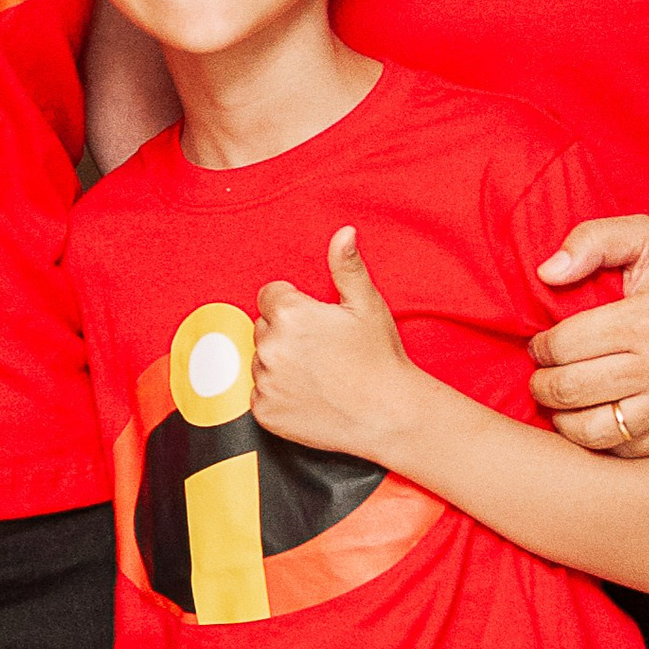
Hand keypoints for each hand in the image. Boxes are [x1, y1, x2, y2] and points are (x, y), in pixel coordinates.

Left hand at [250, 228, 417, 460]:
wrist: (388, 416)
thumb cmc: (380, 358)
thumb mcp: (367, 305)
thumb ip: (347, 266)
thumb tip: (343, 232)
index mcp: (289, 314)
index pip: (270, 296)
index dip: (293, 305)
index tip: (316, 322)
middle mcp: (270, 347)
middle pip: (263, 328)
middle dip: (285, 334)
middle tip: (321, 350)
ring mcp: (265, 382)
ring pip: (260, 361)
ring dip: (279, 364)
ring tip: (318, 374)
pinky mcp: (263, 412)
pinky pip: (259, 394)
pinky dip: (277, 395)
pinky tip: (308, 396)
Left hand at [529, 217, 648, 452]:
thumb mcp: (644, 236)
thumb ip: (591, 241)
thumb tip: (547, 274)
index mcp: (647, 318)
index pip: (563, 346)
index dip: (539, 347)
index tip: (540, 346)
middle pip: (571, 390)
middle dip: (542, 384)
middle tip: (541, 376)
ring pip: (592, 430)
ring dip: (563, 418)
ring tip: (561, 401)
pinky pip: (625, 449)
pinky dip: (600, 438)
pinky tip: (594, 415)